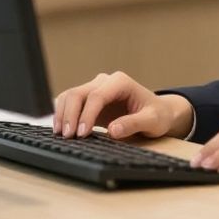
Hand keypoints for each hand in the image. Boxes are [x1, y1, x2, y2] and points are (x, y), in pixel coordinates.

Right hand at [53, 71, 193, 139]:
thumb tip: (113, 131)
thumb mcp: (152, 121)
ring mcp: (95, 89)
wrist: (157, 112)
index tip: (82, 134)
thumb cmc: (157, 115)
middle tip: (68, 137)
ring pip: (70, 96)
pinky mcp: (89, 100)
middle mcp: (105, 82)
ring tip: (61, 135)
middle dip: (70, 115)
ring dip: (63, 114)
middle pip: (78, 93)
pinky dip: (63, 115)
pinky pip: (70, 103)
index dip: (87, 114)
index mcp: (120, 82)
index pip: (97, 96)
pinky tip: (61, 130)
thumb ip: (134, 124)